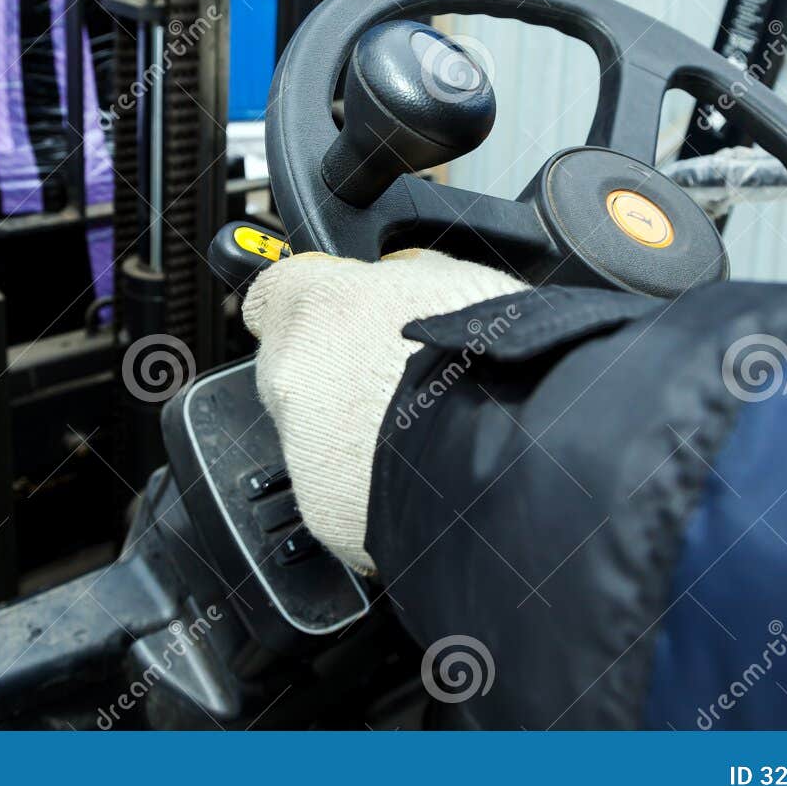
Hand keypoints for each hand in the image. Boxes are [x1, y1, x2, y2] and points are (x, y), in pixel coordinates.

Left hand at [242, 250, 526, 573]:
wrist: (514, 460)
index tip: (330, 311)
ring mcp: (301, 449)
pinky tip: (416, 473)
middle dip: (332, 370)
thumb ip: (402, 275)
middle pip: (292, 365)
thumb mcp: (455, 280)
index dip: (307, 301)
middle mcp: (291, 376)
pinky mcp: (323, 511)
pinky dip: (366, 484)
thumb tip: (397, 274)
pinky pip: (336, 490)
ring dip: (350, 431)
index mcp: (316, 306)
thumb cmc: (492, 366)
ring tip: (419, 433)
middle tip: (395, 378)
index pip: (272, 291)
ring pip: (311, 433)